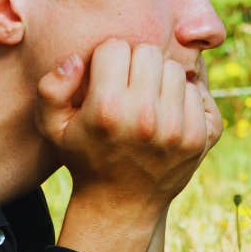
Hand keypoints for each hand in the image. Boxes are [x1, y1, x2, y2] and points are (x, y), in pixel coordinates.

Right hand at [36, 39, 218, 210]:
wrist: (121, 204)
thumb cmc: (85, 158)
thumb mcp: (53, 127)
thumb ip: (51, 87)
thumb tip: (76, 60)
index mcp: (108, 109)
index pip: (115, 47)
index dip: (106, 59)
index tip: (105, 78)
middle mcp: (145, 117)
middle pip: (148, 52)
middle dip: (135, 63)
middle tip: (128, 86)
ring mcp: (176, 128)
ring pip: (175, 69)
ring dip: (160, 78)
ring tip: (147, 99)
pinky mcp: (199, 137)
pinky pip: (196, 92)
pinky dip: (182, 97)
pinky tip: (167, 114)